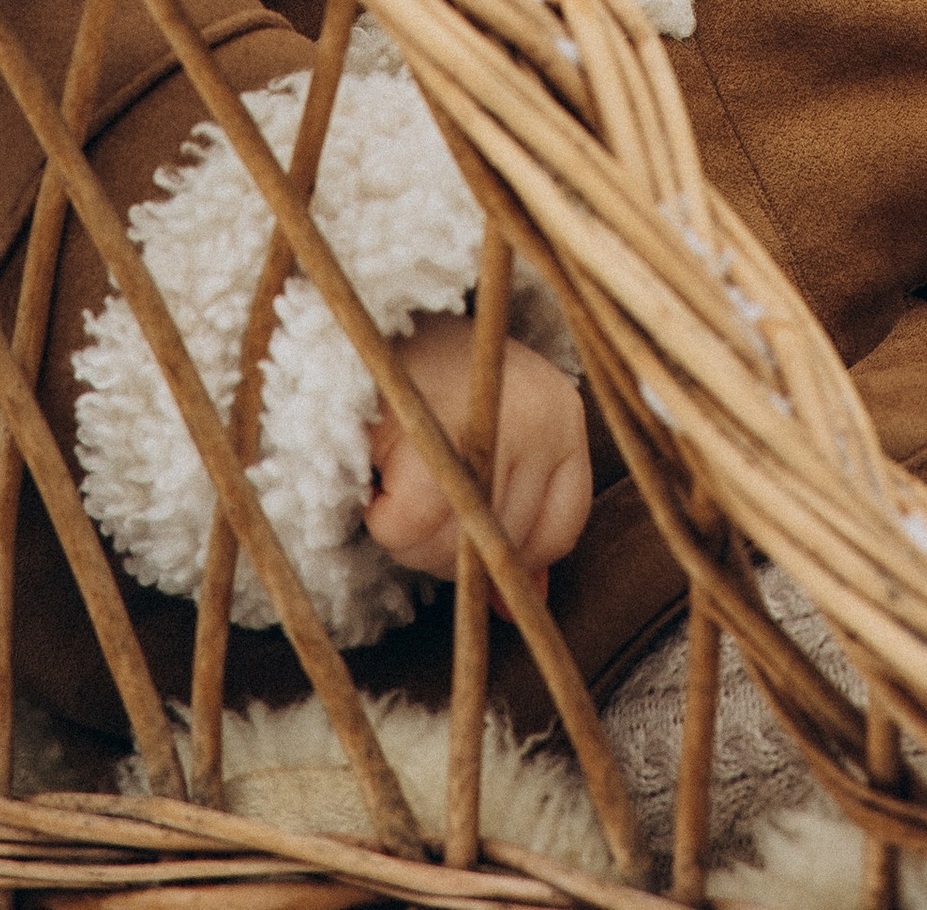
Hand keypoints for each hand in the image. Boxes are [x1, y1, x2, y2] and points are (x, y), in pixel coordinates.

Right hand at [365, 313, 591, 585]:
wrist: (362, 322)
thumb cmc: (428, 389)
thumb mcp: (488, 444)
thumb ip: (512, 521)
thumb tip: (525, 604)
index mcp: (564, 415)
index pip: (559, 532)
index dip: (510, 554)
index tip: (466, 532)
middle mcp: (541, 414)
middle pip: (501, 548)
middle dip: (447, 544)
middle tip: (415, 490)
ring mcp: (489, 422)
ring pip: (452, 547)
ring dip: (412, 535)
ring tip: (398, 475)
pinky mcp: (429, 433)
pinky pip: (406, 528)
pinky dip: (381, 518)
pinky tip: (377, 473)